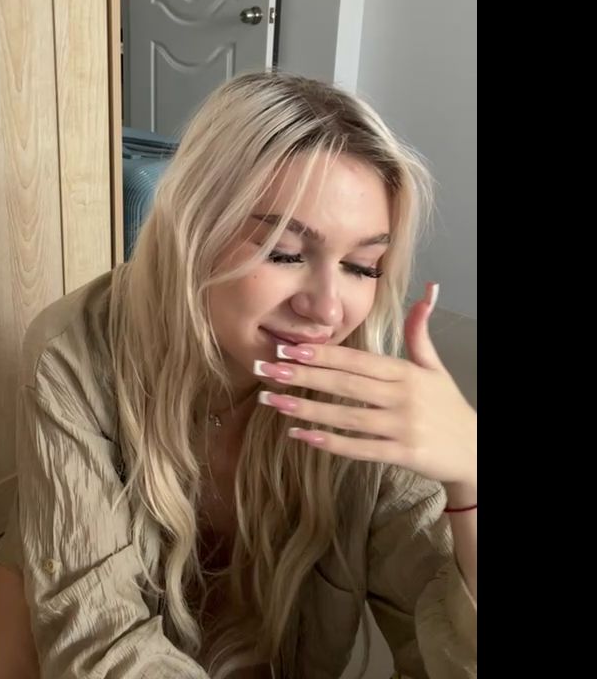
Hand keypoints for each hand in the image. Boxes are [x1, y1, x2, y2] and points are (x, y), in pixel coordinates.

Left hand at [255, 283, 476, 486]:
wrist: (477, 452)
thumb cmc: (447, 406)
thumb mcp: (435, 366)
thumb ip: (420, 332)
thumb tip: (427, 291)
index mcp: (405, 371)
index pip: (356, 360)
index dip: (322, 354)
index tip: (289, 348)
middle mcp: (402, 396)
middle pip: (345, 384)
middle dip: (302, 376)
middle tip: (267, 370)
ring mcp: (402, 426)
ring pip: (346, 416)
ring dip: (306, 410)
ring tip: (272, 402)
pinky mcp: (403, 454)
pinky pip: (359, 448)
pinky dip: (329, 443)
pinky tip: (300, 436)